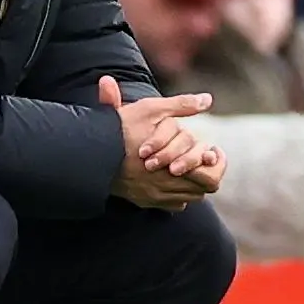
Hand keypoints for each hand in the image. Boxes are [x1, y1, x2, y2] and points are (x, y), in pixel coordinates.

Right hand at [97, 76, 222, 209]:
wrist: (87, 154)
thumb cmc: (119, 130)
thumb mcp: (150, 110)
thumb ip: (181, 105)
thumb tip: (208, 99)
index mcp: (173, 168)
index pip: (211, 178)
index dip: (216, 165)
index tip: (211, 152)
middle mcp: (165, 188)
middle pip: (203, 190)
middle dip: (205, 173)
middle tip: (202, 158)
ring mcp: (154, 197)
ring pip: (189, 198)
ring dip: (191, 183)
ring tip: (186, 165)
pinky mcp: (144, 202)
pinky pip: (173, 204)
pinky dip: (176, 194)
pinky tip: (170, 177)